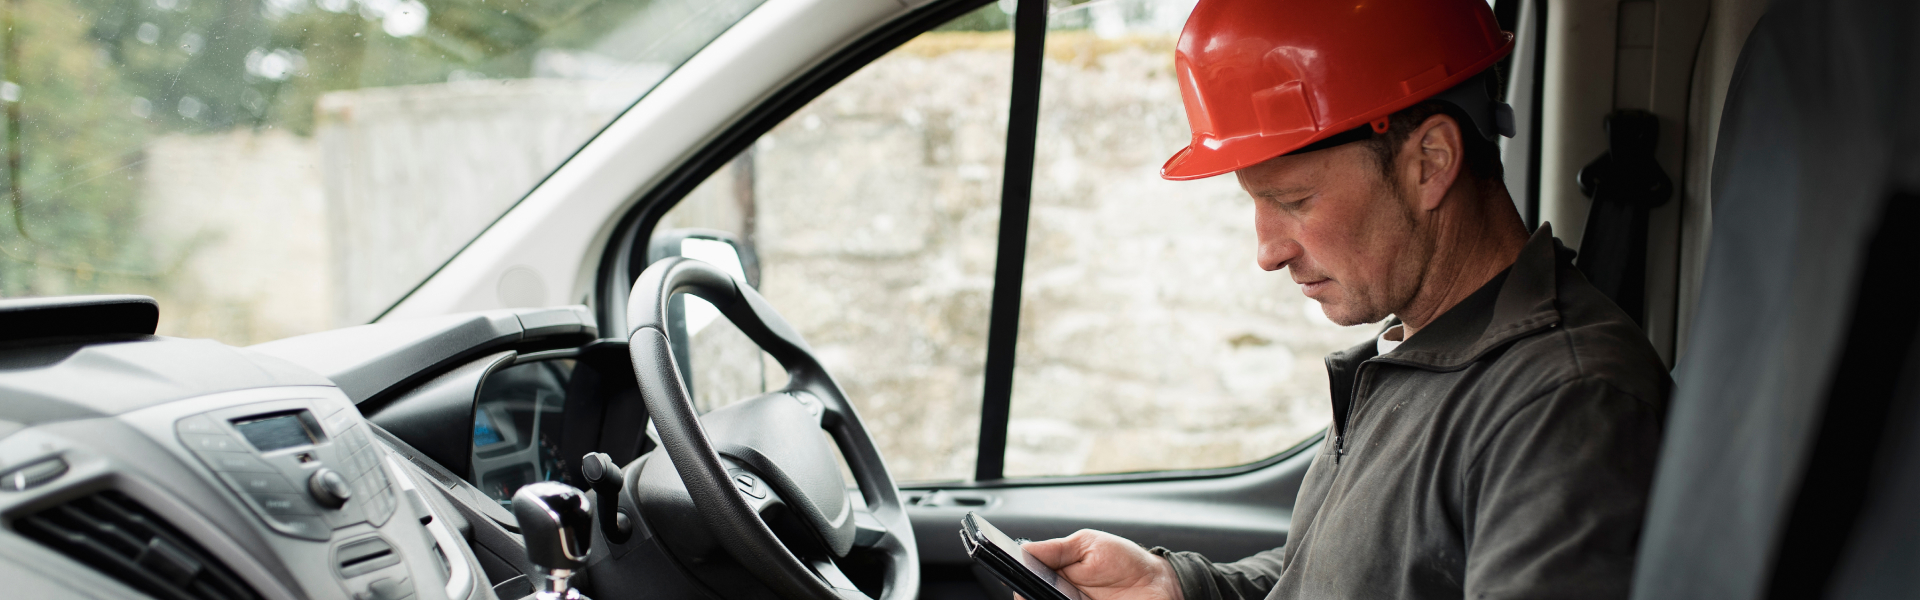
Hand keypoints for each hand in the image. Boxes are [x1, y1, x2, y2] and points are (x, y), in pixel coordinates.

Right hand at [1020, 530, 1183, 599]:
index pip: (1027, 582)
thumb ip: (1056, 549)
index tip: (1021, 583)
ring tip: (1068, 595)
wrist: (1160, 585)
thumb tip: (1024, 548)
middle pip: (1034, 598)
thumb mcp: (1089, 545)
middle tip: (1045, 590)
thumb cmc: (1127, 562)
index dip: (1021, 585)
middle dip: (1034, 595)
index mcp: (1056, 576)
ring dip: (1050, 599)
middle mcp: (1061, 597)